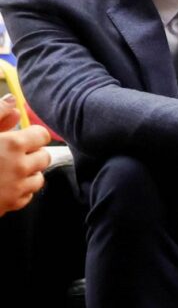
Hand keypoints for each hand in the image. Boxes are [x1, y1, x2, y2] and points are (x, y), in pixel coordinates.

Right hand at [0, 96, 51, 215]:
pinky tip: (2, 185)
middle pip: (44, 156)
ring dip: (27, 173)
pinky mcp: (10, 206)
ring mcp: (16, 189)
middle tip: (11, 153)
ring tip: (6, 169)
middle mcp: (20, 167)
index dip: (31, 134)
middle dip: (32, 154)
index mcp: (13, 145)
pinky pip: (27, 196)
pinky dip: (19, 190)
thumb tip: (13, 102)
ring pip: (38, 178)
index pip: (42, 135)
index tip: (21, 137)